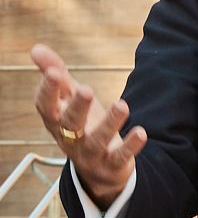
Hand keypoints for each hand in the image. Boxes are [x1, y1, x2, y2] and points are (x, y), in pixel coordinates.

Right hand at [32, 43, 146, 210]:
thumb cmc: (80, 123)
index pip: (45, 107)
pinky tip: (141, 132)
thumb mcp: (68, 98)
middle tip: (86, 89)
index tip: (53, 72)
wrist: (97, 169)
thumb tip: (35, 48)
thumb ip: (56, 74)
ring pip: (97, 141)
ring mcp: (90, 154)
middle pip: (70, 124)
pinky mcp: (111, 164)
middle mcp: (70, 138)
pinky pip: (120, 157)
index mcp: (56, 120)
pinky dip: (130, 146)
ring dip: (110, 124)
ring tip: (122, 105)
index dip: (47, 91)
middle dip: (77, 107)